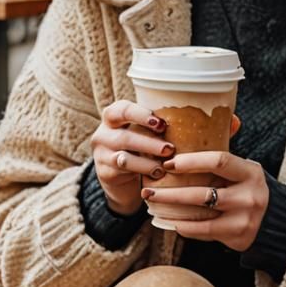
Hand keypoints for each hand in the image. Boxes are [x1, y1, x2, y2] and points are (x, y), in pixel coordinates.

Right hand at [90, 100, 174, 215]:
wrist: (120, 176)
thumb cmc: (138, 145)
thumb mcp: (142, 131)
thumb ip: (154, 125)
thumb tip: (184, 120)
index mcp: (112, 116)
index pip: (123, 110)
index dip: (142, 115)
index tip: (161, 124)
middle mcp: (103, 133)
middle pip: (125, 137)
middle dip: (150, 143)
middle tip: (170, 149)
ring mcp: (101, 154)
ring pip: (123, 158)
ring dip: (147, 162)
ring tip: (165, 165)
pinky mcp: (104, 172)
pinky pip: (123, 173)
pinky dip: (142, 172)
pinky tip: (157, 174)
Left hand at [141, 149, 267, 250]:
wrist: (273, 222)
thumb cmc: (248, 188)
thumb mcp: (245, 169)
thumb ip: (226, 150)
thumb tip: (216, 119)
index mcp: (250, 171)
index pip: (219, 161)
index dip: (191, 161)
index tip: (168, 162)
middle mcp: (249, 194)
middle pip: (203, 191)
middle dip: (171, 190)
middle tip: (148, 189)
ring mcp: (244, 216)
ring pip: (200, 212)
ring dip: (172, 208)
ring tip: (153, 204)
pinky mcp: (237, 235)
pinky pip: (204, 231)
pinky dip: (184, 226)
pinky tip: (170, 221)